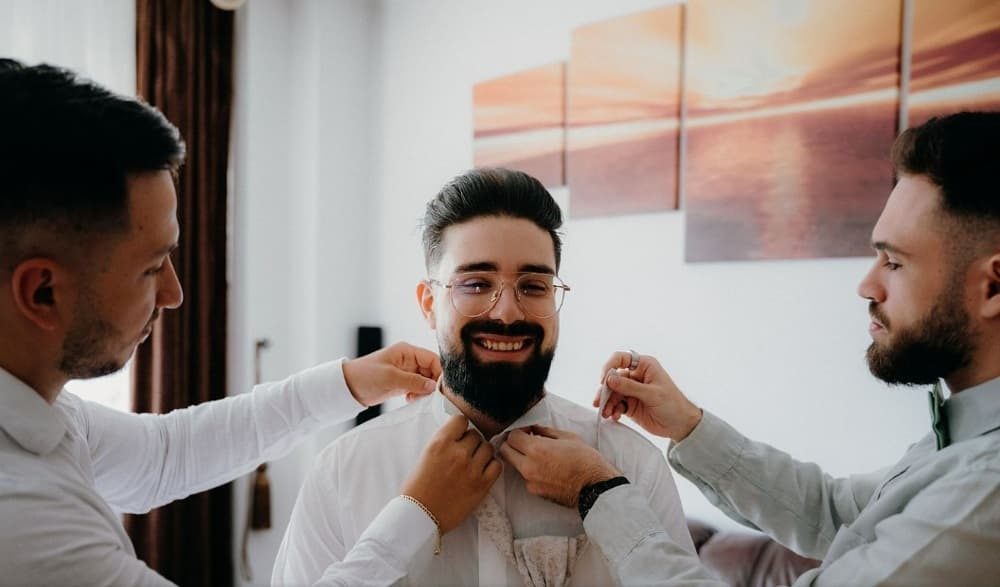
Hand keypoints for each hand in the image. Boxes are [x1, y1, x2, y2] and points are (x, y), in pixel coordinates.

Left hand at [342, 341, 440, 405]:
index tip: (441, 387)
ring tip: (415, 398)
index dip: (439, 372)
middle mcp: (408, 360)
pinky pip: (417, 388)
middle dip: (432, 384)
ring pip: (425, 381)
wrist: (347, 387)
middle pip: (431, 370)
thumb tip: (433, 386)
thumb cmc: (365, 376)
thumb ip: (414, 381)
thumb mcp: (390, 377)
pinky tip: (410, 399)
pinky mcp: (402, 383)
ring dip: (425, 391)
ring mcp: (405, 372)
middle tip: (429, 396)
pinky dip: (418, 395)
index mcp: (407, 351)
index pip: (432, 359)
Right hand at [400, 414, 502, 532]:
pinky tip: (482, 472)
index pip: (461, 420)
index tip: (459, 435)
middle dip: (471, 443)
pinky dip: (491, 466)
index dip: (461, 428)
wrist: (420, 515)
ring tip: (473, 463)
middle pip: (476, 435)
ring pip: (488, 448)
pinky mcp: (482, 485)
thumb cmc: (418, 487)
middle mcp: (457, 453)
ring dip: (482, 453)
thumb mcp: (426, 455)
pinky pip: (497, 465)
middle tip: (464, 454)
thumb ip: (444, 441)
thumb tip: (460, 432)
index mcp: (440, 442)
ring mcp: (471, 469)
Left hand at [500, 425, 618, 507]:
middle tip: (525, 440)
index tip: (526, 431)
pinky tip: (546, 468)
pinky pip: (526, 478)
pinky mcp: (535, 492)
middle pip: (505, 452)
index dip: (518, 431)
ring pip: (514, 465)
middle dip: (512, 444)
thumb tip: (534, 428)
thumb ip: (545, 431)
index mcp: (536, 450)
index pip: (511, 437)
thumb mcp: (568, 437)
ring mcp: (530, 482)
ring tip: (539, 455)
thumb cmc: (586, 461)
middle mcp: (529, 467)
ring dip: (520, 458)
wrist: (595, 487)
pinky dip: (530, 471)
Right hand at [593, 351, 701, 440]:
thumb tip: (610, 379)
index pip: (621, 359)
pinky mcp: (630, 404)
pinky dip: (612, 410)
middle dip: (605, 390)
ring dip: (607, 403)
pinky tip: (614, 416)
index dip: (609, 366)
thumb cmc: (673, 404)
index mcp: (644, 366)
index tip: (604, 380)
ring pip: (612, 393)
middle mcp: (636, 376)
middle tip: (600, 402)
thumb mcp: (652, 394)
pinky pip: (615, 404)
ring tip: (606, 413)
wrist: (680, 425)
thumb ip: (630, 387)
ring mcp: (632, 391)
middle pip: (613, 378)